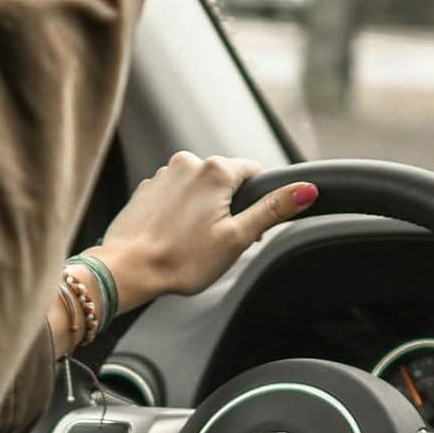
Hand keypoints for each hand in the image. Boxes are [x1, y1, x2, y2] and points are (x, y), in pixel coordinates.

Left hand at [88, 153, 316, 311]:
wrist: (126, 269)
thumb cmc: (181, 259)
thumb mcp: (237, 237)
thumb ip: (273, 210)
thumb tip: (307, 189)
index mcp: (215, 170)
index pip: (254, 172)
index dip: (256, 203)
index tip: (245, 229)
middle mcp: (188, 163)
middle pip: (225, 181)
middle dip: (228, 207)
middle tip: (218, 242)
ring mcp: (163, 175)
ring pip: (198, 189)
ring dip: (202, 210)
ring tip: (191, 242)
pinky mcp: (146, 189)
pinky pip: (174, 196)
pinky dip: (178, 213)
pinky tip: (173, 237)